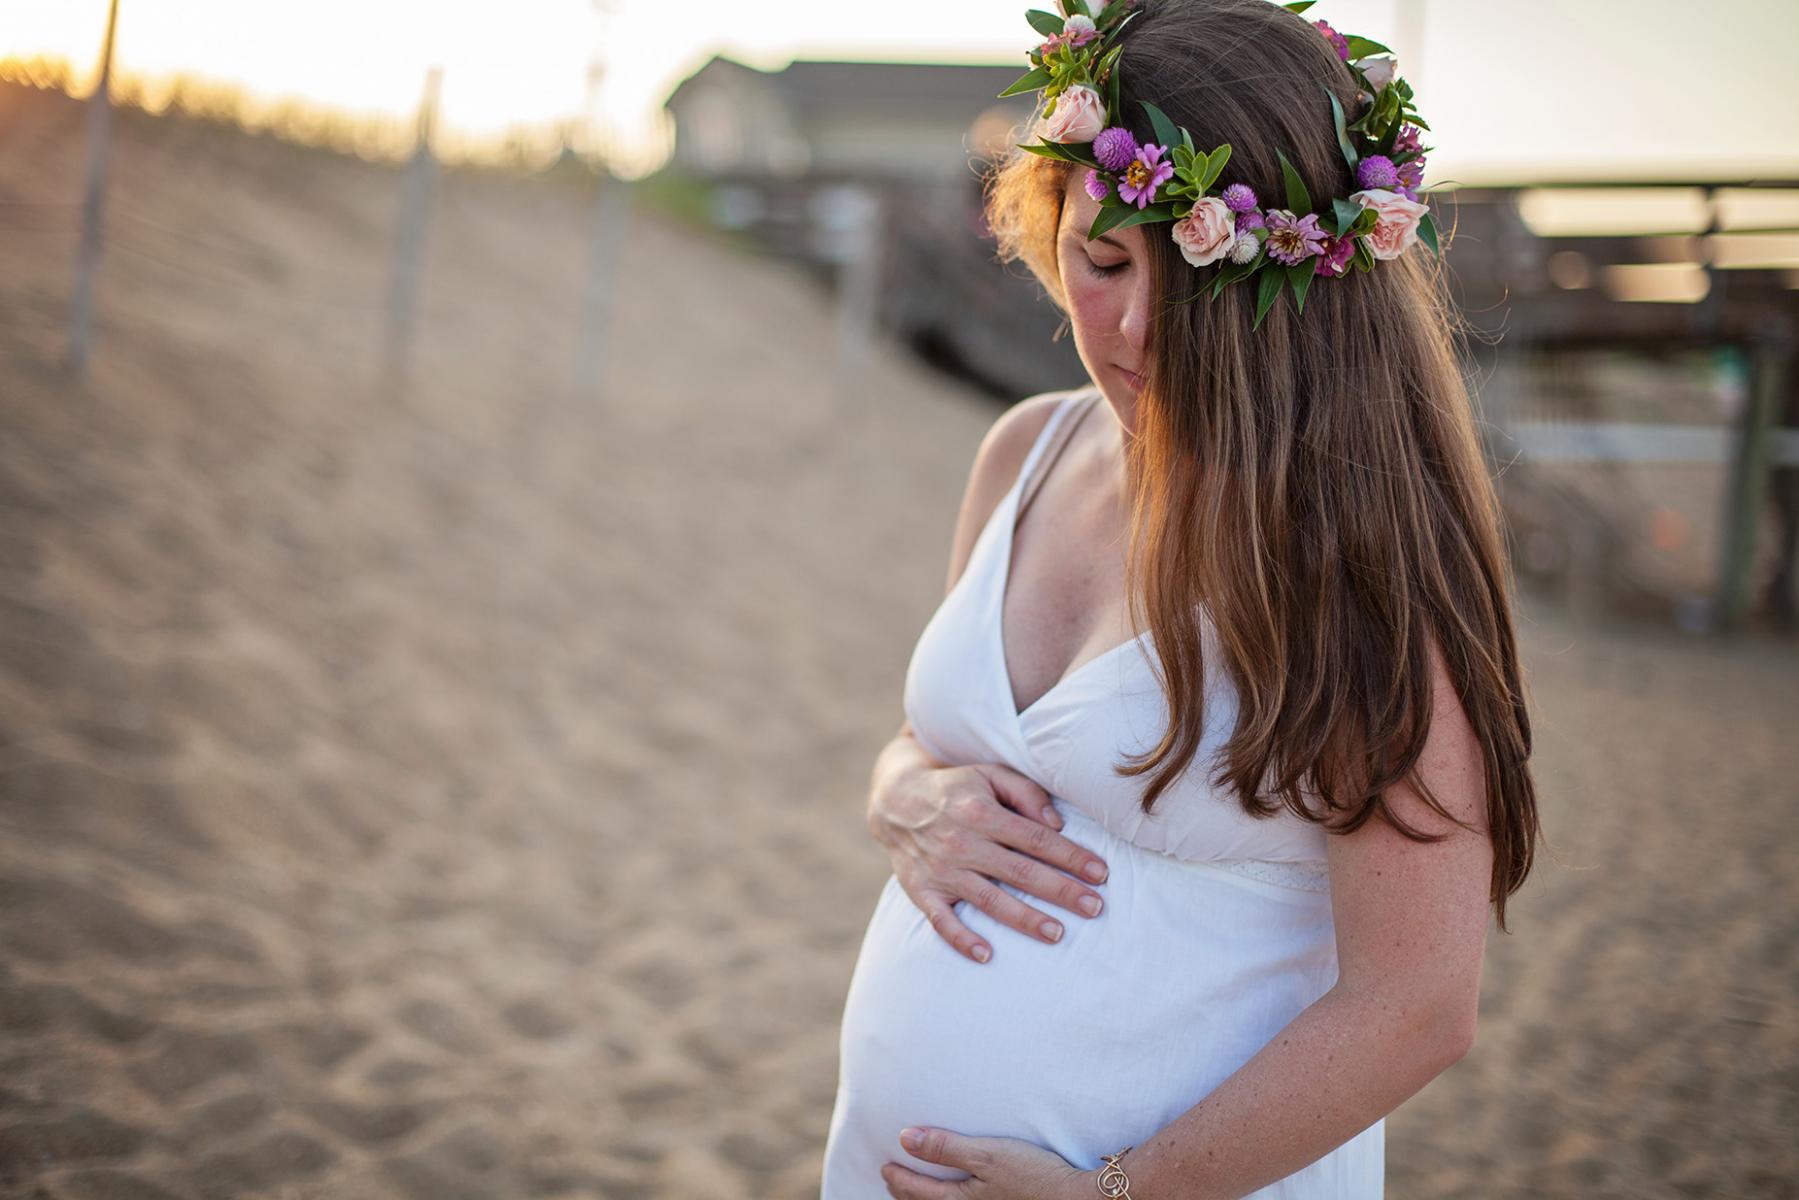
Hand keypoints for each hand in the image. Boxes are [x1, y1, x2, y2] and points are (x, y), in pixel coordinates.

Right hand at [867, 753, 1109, 963]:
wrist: (894, 801)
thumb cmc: (955, 789)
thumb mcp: (989, 774)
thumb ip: (1025, 792)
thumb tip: (1056, 824)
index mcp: (982, 813)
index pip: (1036, 839)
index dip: (1071, 856)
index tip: (1100, 873)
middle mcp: (962, 843)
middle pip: (1020, 872)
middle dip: (1061, 891)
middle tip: (1094, 907)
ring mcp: (941, 870)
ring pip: (990, 900)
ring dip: (1025, 919)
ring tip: (1058, 934)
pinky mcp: (922, 890)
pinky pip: (941, 920)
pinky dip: (961, 939)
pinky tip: (987, 954)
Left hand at [883, 1127, 1090, 1198]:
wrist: (1077, 1198)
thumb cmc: (1034, 1174)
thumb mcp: (988, 1154)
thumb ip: (945, 1147)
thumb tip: (906, 1138)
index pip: (918, 1190)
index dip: (899, 1178)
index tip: (885, 1166)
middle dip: (907, 1194)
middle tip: (892, 1180)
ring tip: (915, 1193)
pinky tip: (956, 1198)